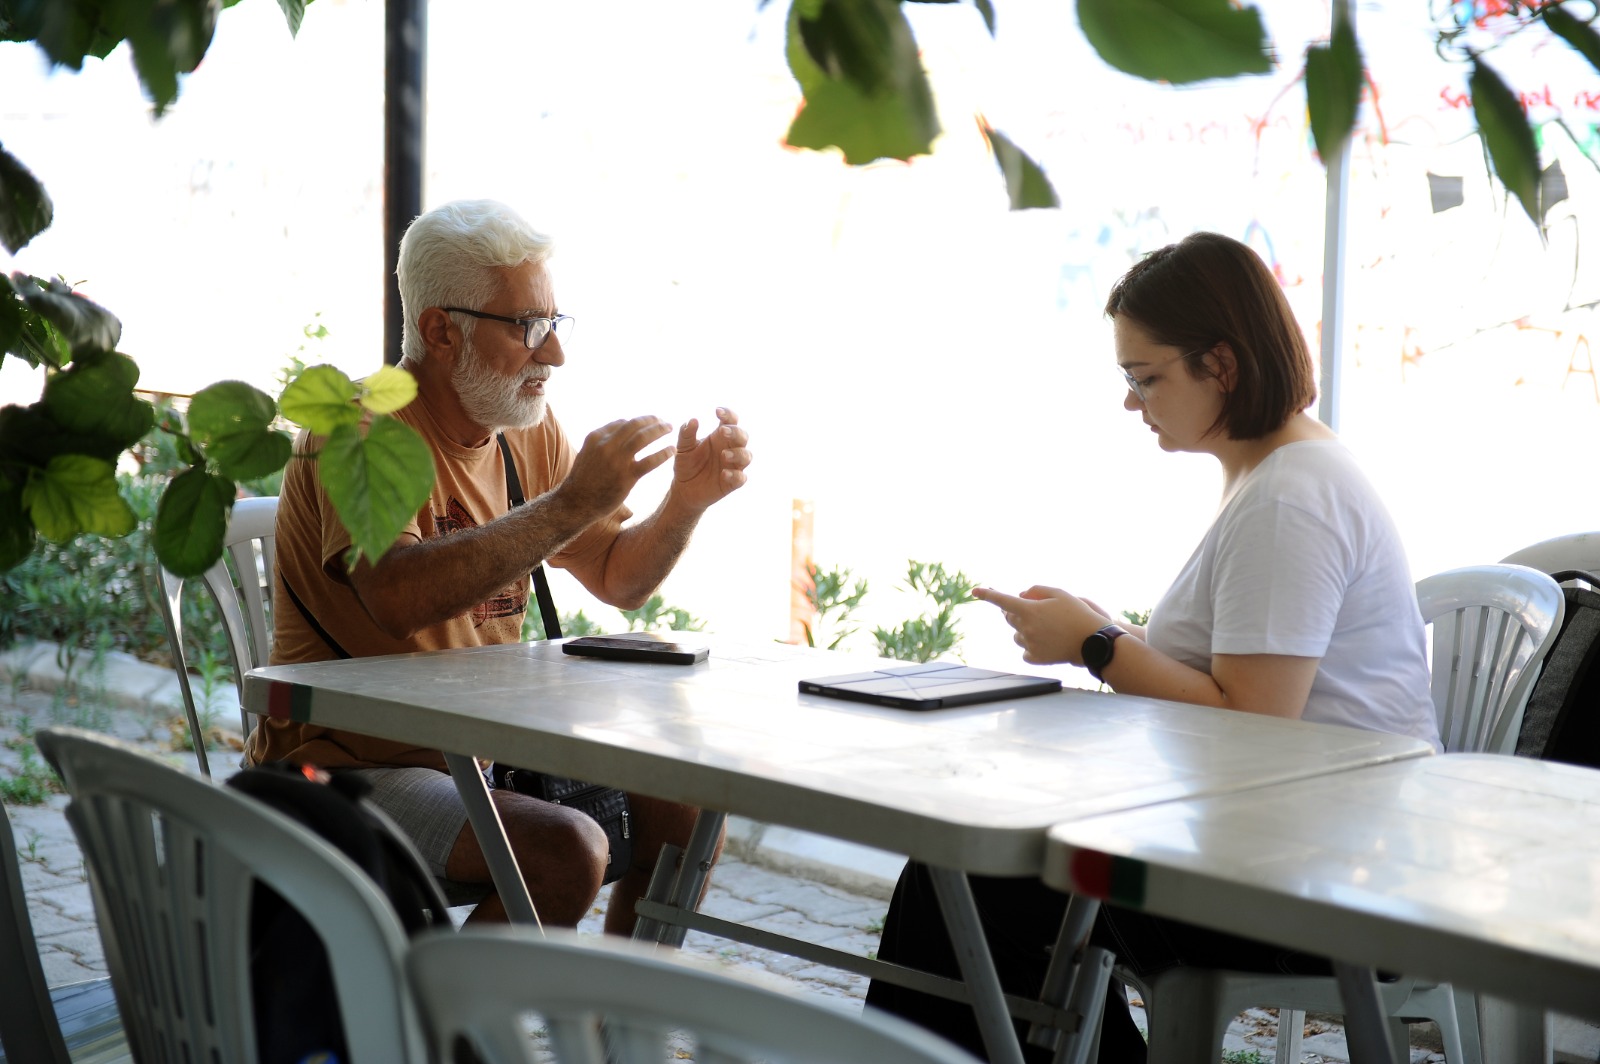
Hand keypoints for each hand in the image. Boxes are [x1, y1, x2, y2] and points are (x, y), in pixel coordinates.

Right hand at [559, 415, 675, 519]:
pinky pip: (650, 461)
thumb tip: (623, 426)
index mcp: (596, 437)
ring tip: (670, 428)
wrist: (576, 503)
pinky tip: (672, 450)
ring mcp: (616, 461)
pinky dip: (663, 453)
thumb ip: (604, 440)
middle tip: (664, 422)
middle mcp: (606, 445)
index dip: (639, 421)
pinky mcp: (626, 477)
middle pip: (634, 425)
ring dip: (659, 430)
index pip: (622, 423)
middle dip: (652, 420)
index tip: (650, 422)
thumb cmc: (584, 479)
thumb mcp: (588, 453)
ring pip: (643, 438)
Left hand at [670, 407, 751, 511]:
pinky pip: (741, 478)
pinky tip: (724, 474)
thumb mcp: (682, 448)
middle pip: (743, 436)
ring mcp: (733, 465)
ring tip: (724, 455)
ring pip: (747, 456)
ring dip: (738, 453)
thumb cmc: (686, 465)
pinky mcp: (732, 482)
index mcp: (719, 436)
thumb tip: (693, 420)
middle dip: (735, 432)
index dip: (728, 414)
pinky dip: (735, 475)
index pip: (731, 421)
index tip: (717, 412)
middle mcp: (730, 448)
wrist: (683, 489)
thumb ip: (686, 434)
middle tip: (722, 431)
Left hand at [973, 585, 1104, 666]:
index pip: (1002, 600)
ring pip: (1017, 635)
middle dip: (1016, 612)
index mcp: (1029, 610)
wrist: (1092, 642)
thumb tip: (1021, 595)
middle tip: (1034, 611)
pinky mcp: (1035, 658)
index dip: (988, 594)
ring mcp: (1029, 644)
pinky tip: (1047, 643)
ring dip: (1025, 629)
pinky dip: (1032, 646)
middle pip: (1009, 618)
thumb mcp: (1059, 593)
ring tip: (1048, 629)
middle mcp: (1025, 628)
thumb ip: (1037, 590)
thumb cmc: (1077, 613)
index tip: (975, 591)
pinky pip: (1025, 651)